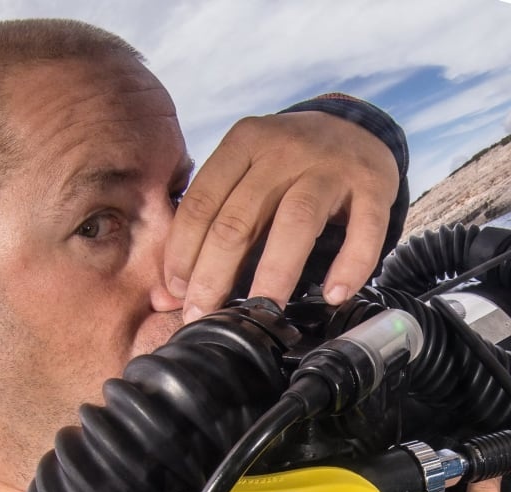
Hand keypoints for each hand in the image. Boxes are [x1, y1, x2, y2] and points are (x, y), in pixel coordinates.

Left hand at [164, 111, 399, 320]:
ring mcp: (330, 166)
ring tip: (261, 313)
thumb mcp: (244, 176)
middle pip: (238, 220)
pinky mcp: (372, 184)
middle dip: (214, 276)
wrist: (355, 127)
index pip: (201, 204)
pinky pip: (363, 229)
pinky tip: (334, 295)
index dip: (182, 253)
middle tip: (203, 315)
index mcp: (243, 144)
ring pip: (294, 224)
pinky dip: (350, 265)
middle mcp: (283, 150)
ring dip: (274, 275)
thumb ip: (209, 223)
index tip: (176, 294)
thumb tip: (168, 294)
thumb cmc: (285, 166)